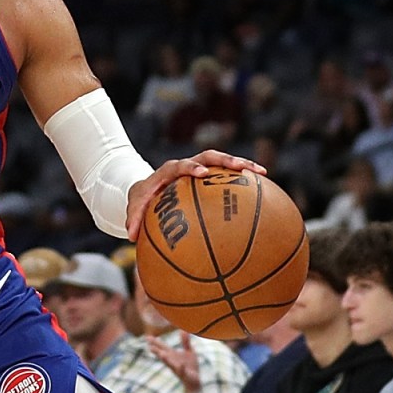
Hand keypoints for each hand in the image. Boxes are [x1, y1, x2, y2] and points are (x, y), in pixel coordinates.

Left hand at [124, 149, 265, 240]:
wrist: (150, 187)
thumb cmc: (143, 198)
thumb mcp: (135, 207)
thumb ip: (133, 219)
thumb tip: (130, 236)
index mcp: (170, 170)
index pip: (182, 165)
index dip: (192, 167)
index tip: (203, 173)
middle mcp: (189, 165)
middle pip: (210, 156)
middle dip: (226, 160)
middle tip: (242, 167)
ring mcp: (202, 168)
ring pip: (224, 162)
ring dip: (242, 165)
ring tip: (262, 172)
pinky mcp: (211, 176)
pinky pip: (229, 176)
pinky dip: (243, 180)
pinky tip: (263, 189)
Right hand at [149, 332, 201, 392]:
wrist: (194, 382)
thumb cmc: (190, 366)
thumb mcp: (189, 352)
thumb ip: (185, 342)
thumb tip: (182, 330)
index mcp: (173, 355)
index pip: (163, 347)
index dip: (155, 342)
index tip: (147, 337)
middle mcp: (173, 362)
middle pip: (164, 355)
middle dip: (157, 351)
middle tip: (149, 346)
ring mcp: (178, 369)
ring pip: (171, 364)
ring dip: (166, 359)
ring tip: (162, 354)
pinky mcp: (185, 375)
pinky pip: (183, 371)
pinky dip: (181, 368)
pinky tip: (181, 365)